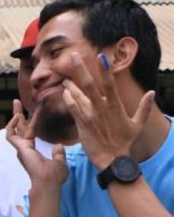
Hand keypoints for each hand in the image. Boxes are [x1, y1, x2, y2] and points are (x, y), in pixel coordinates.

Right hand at [6, 99, 67, 185]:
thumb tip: (58, 145)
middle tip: (17, 101)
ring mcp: (20, 148)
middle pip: (19, 127)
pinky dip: (11, 126)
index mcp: (31, 150)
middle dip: (18, 114)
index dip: (34, 119)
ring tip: (16, 102)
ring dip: (14, 115)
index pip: (31, 131)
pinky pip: (10, 135)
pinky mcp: (19, 148)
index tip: (38, 108)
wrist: (49, 181)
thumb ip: (58, 154)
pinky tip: (17, 117)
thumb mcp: (59, 162)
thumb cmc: (54, 176)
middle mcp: (24, 148)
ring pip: (13, 128)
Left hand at [61, 52, 153, 169]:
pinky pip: (72, 108)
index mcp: (115, 107)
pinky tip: (64, 92)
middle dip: (80, 70)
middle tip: (73, 56)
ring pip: (77, 96)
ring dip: (71, 85)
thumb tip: (152, 93)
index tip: (101, 57)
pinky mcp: (81, 124)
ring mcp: (89, 116)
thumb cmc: (124, 142)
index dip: (105, 71)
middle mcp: (101, 109)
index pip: (110, 85)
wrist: (111, 159)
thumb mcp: (137, 125)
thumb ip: (144, 108)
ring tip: (65, 78)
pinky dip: (68, 99)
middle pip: (89, 85)